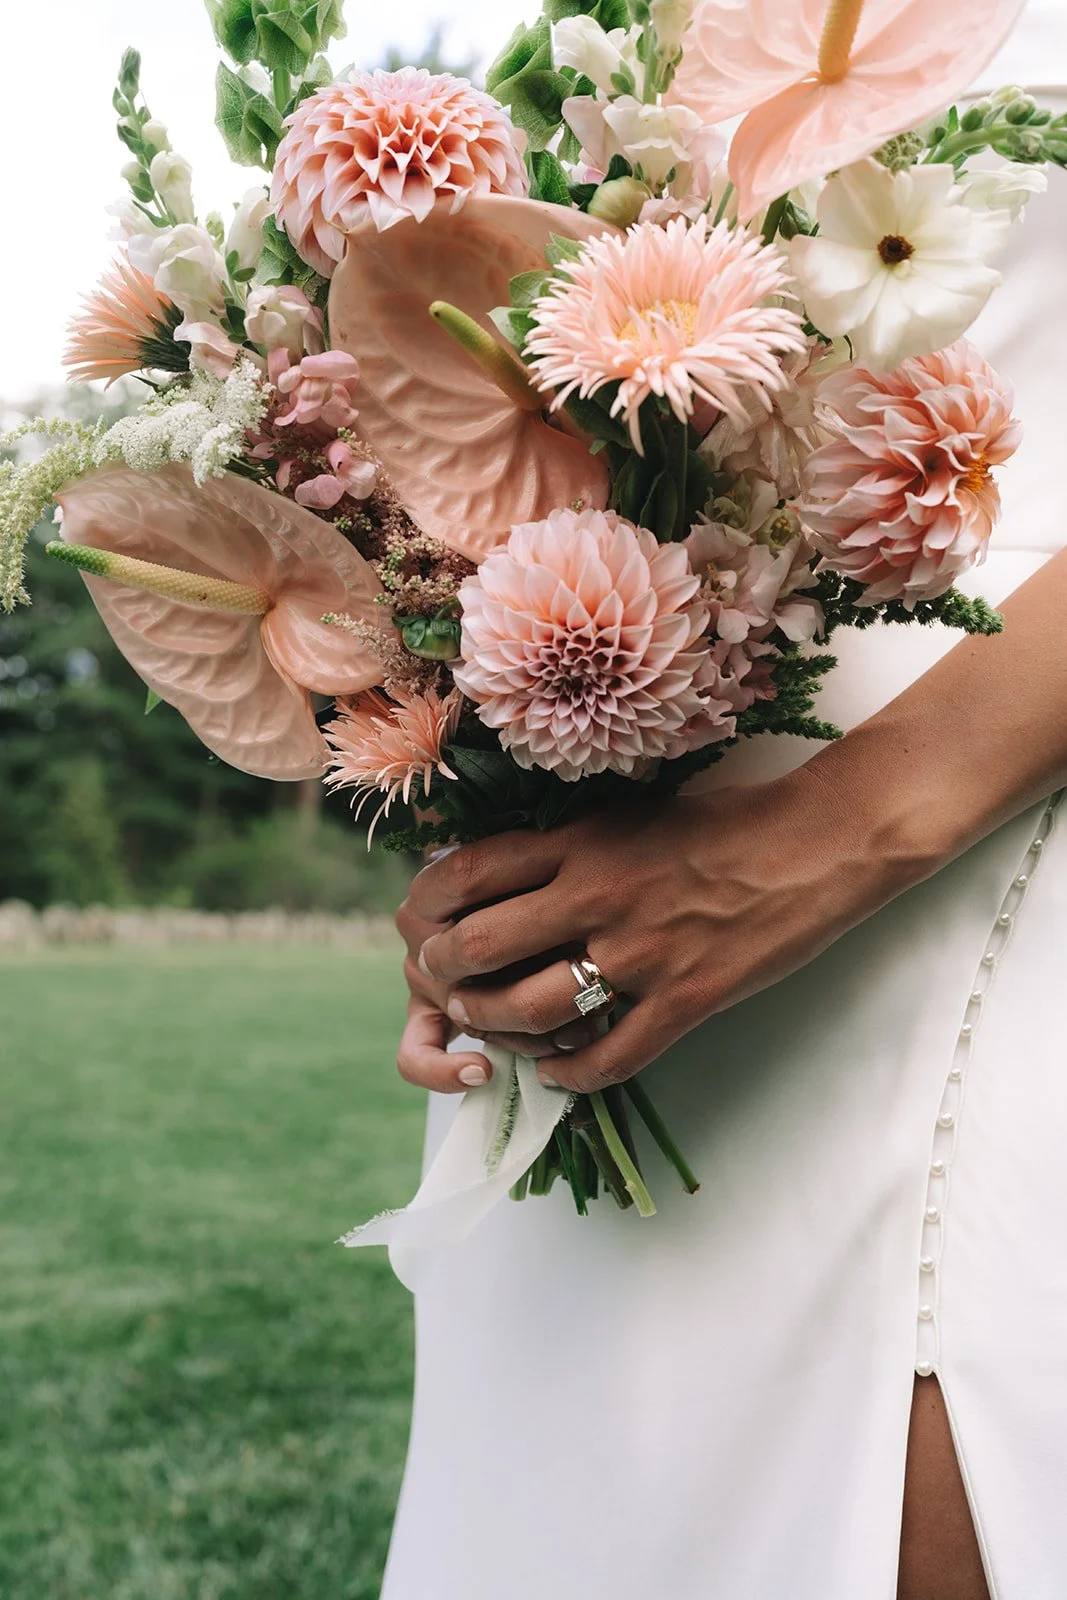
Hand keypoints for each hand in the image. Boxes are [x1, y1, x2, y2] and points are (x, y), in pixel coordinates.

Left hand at [408, 761, 933, 1093]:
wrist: (820, 842)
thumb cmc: (728, 821)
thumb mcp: (632, 814)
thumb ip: (569, 845)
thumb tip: (502, 876)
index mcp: (582, 841)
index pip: (467, 873)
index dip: (427, 906)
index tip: (424, 922)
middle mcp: (598, 895)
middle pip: (480, 945)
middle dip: (444, 973)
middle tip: (445, 984)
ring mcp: (641, 954)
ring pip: (529, 1009)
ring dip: (493, 1027)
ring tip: (488, 1030)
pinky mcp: (685, 1001)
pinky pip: (606, 1058)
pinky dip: (568, 1074)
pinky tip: (555, 1072)